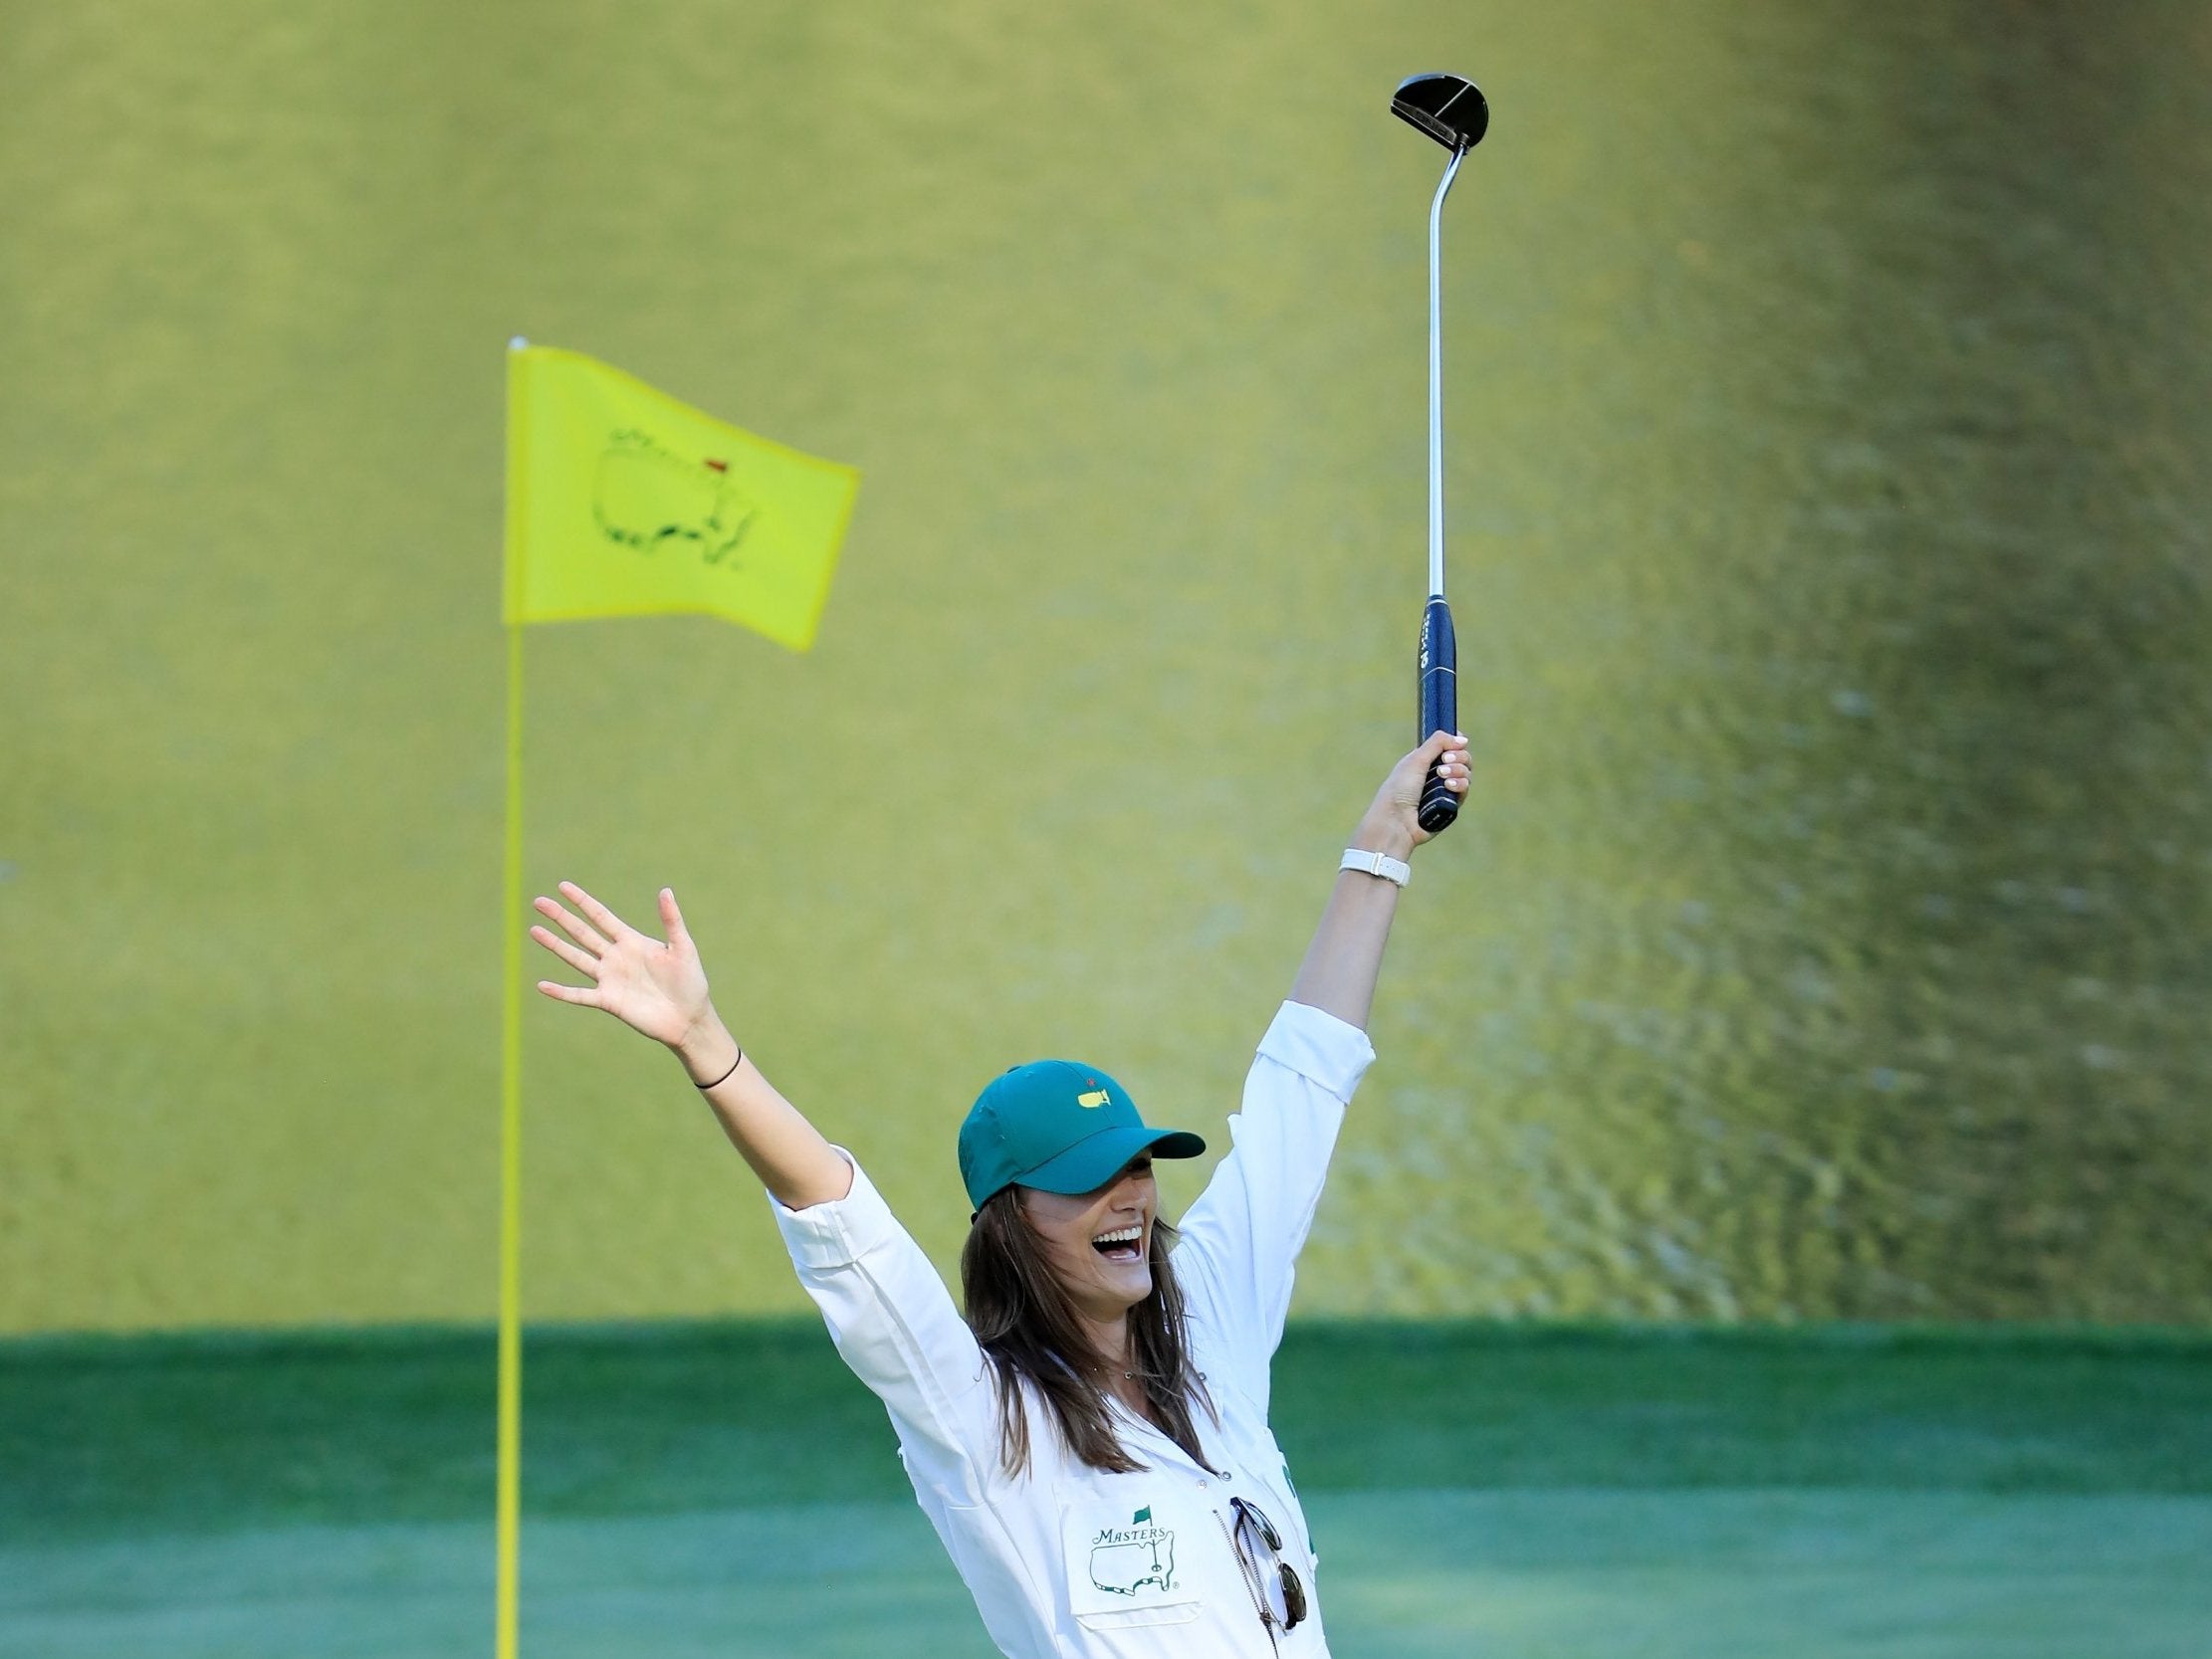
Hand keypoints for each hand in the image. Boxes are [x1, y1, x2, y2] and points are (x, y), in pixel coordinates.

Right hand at [530, 882, 713, 1049]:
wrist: (689, 1019)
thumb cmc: (691, 982)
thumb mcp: (683, 947)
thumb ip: (672, 920)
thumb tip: (665, 890)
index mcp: (632, 941)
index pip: (601, 916)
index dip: (582, 901)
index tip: (563, 886)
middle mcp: (616, 957)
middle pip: (582, 933)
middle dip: (561, 917)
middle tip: (539, 902)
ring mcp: (610, 979)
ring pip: (576, 958)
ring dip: (555, 945)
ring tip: (534, 930)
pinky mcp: (608, 1001)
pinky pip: (580, 995)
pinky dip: (561, 991)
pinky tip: (542, 985)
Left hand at [1362, 730, 1470, 852]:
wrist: (1397, 820)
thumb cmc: (1399, 789)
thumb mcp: (1416, 759)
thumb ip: (1438, 743)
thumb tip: (1463, 738)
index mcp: (1424, 760)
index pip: (1449, 745)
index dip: (1455, 742)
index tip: (1456, 742)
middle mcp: (1436, 773)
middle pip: (1462, 757)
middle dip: (1458, 756)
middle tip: (1445, 760)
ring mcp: (1444, 789)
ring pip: (1466, 772)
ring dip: (1458, 770)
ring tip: (1443, 775)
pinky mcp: (1450, 804)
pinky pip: (1464, 789)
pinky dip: (1460, 784)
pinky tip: (1449, 786)